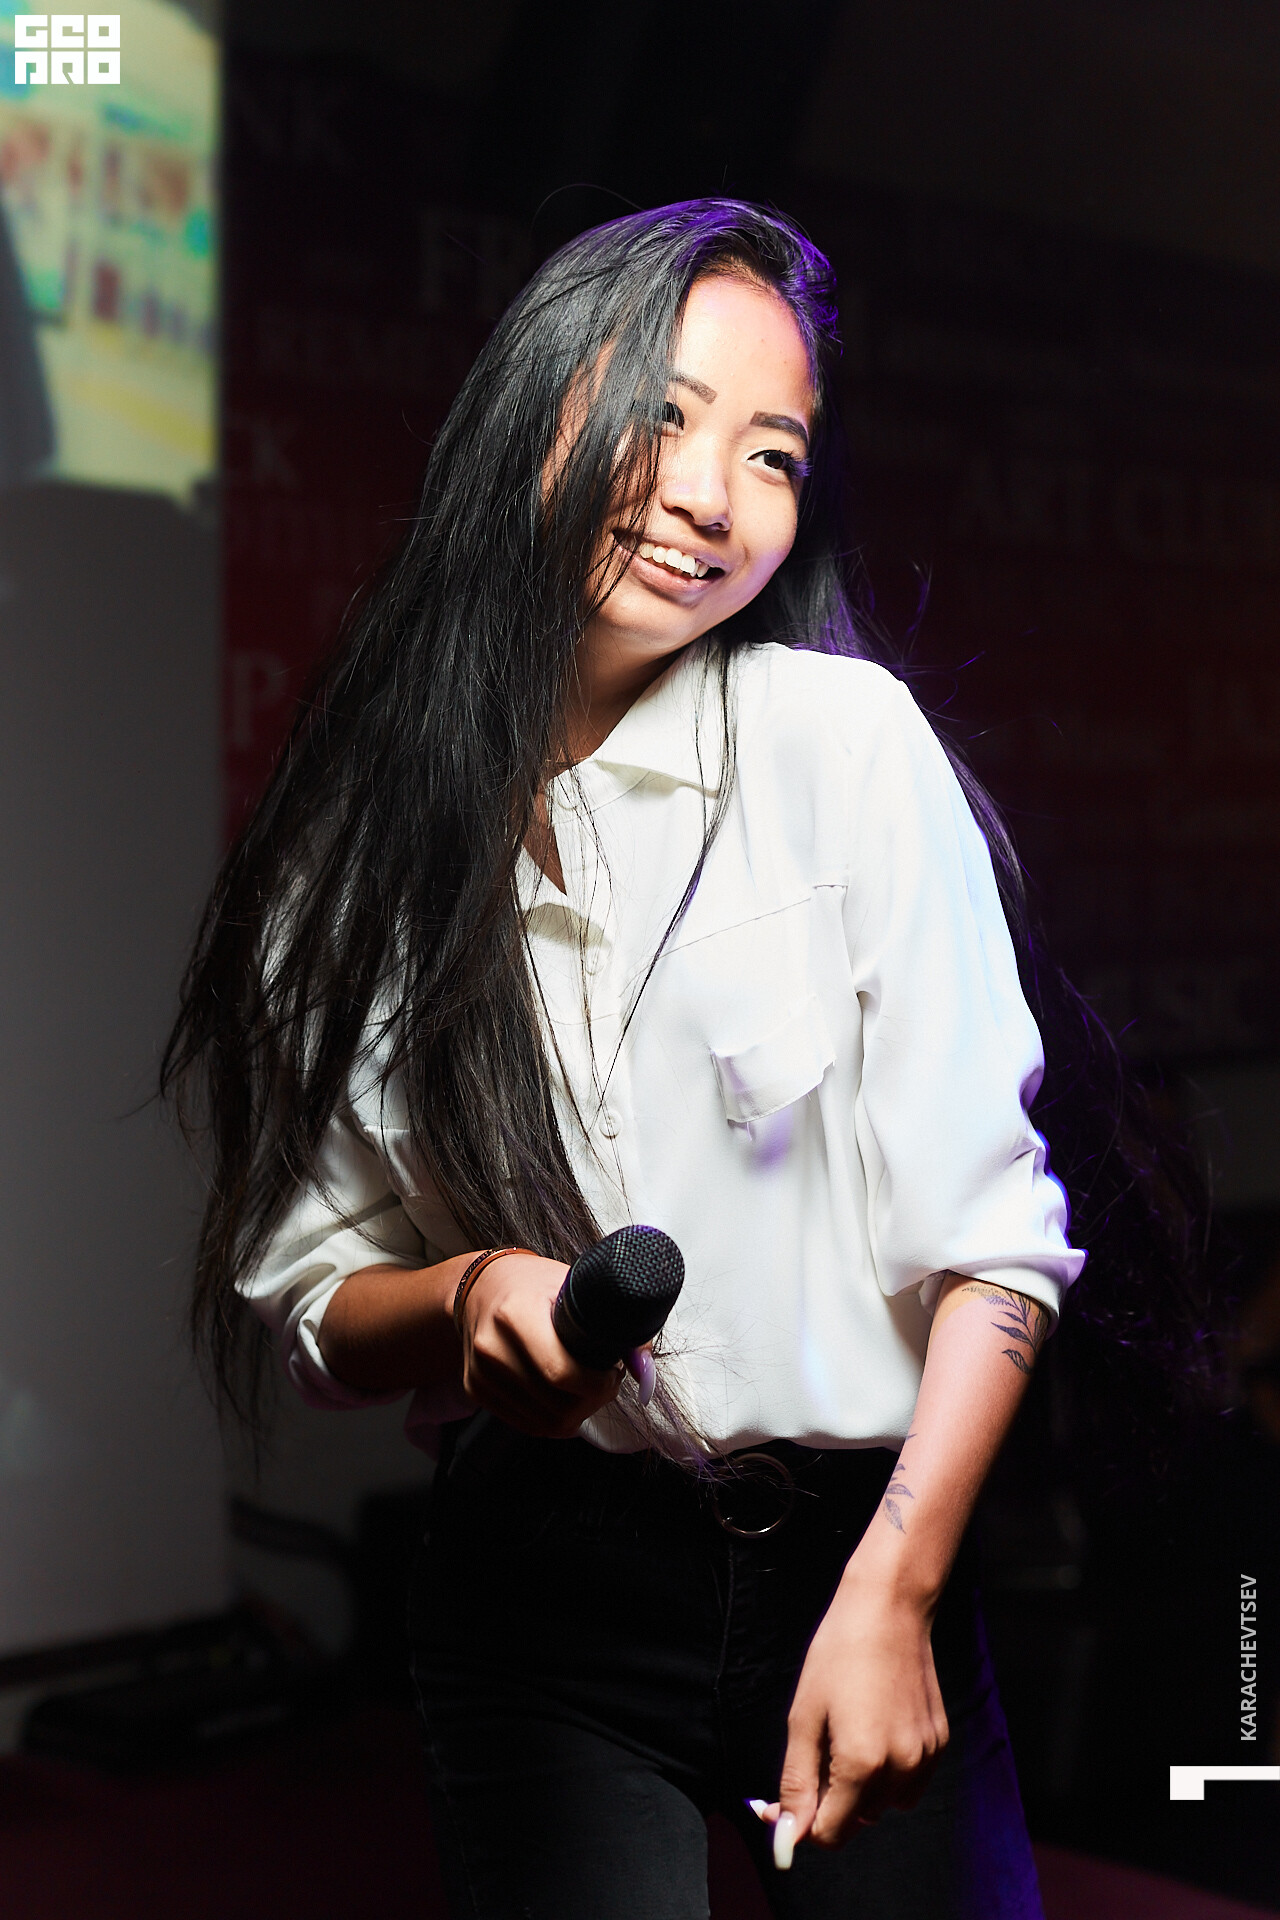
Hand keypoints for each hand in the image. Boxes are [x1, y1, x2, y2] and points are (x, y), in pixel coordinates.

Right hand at [457, 1252, 625, 1437]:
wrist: (480, 1288)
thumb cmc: (532, 1284)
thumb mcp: (574, 1285)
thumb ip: (614, 1323)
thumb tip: (644, 1368)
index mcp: (515, 1314)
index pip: (562, 1373)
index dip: (598, 1384)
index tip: (613, 1372)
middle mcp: (492, 1348)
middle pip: (556, 1407)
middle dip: (593, 1402)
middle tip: (604, 1382)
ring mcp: (481, 1374)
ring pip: (544, 1424)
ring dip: (575, 1415)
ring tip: (585, 1388)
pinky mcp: (476, 1391)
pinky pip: (527, 1425)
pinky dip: (553, 1419)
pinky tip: (562, 1395)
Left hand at [765, 1565, 948, 1862]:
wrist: (889, 1610)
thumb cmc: (838, 1654)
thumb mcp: (804, 1717)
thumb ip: (797, 1781)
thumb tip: (787, 1832)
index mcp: (862, 1764)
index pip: (829, 1834)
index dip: (800, 1824)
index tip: (778, 1804)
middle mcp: (900, 1769)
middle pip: (855, 1822)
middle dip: (826, 1804)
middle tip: (808, 1762)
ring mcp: (924, 1758)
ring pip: (882, 1806)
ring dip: (858, 1792)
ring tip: (843, 1740)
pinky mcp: (939, 1744)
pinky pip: (908, 1785)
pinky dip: (886, 1776)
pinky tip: (872, 1736)